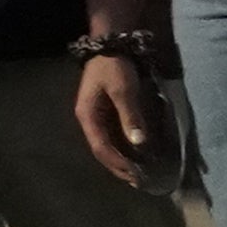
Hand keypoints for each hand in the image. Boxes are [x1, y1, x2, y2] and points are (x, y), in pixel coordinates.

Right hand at [73, 50, 166, 181]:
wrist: (111, 44)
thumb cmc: (115, 67)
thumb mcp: (124, 90)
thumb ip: (130, 116)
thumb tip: (138, 144)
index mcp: (88, 116)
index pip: (101, 148)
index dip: (118, 164)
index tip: (135, 175)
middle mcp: (88, 120)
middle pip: (101, 151)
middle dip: (118, 167)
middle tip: (137, 182)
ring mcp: (95, 116)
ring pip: (105, 145)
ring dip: (120, 160)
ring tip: (135, 174)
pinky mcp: (104, 112)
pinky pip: (111, 136)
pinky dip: (121, 148)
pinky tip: (132, 154)